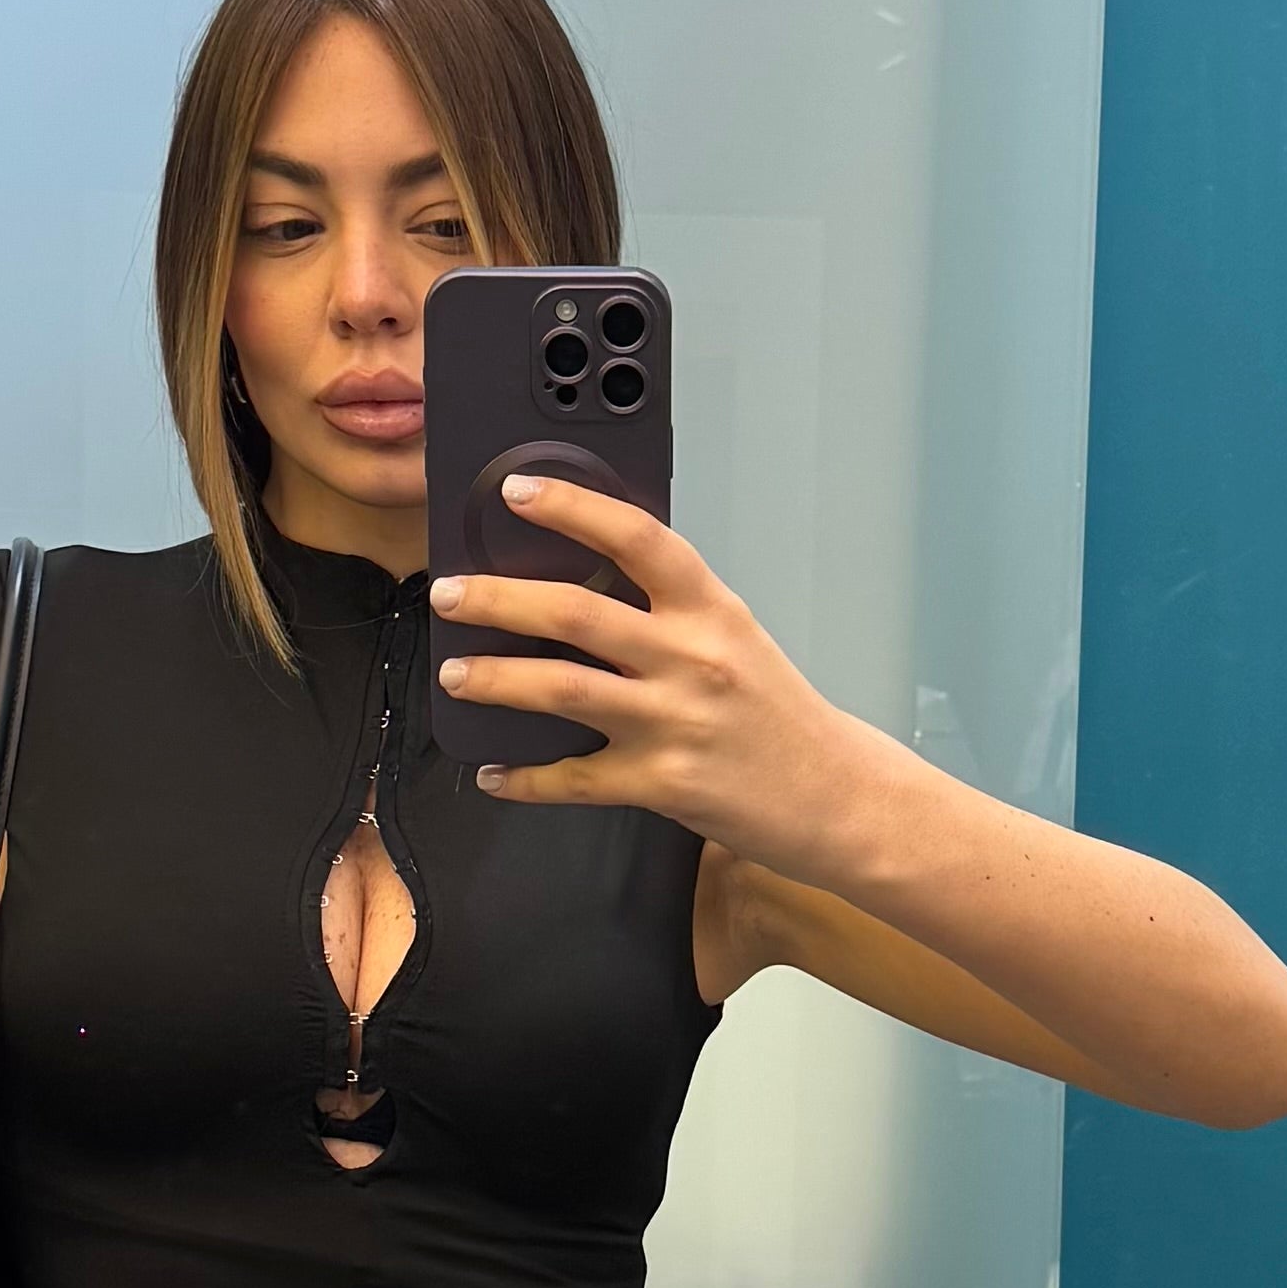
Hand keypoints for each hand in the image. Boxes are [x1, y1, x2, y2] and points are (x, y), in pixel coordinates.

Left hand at [430, 474, 862, 863]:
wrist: (836, 795)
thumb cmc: (779, 715)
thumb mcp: (735, 639)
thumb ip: (670, 611)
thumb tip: (582, 587)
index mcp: (711, 610)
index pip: (636, 538)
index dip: (572, 507)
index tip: (518, 491)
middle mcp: (691, 658)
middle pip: (576, 613)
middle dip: (499, 599)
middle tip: (450, 592)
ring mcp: (674, 722)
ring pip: (562, 689)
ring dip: (496, 679)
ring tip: (455, 673)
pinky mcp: (661, 784)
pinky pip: (574, 779)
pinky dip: (525, 779)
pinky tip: (493, 773)